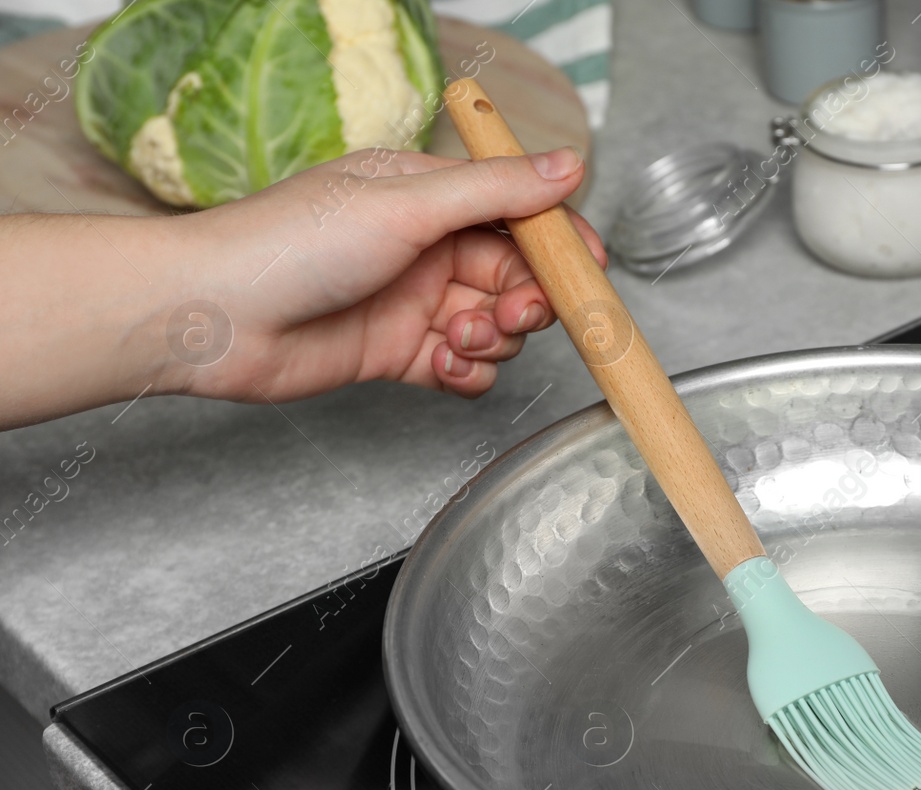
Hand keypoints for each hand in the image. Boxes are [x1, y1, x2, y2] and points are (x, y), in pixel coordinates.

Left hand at [169, 147, 604, 402]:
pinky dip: (469, 373)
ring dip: (495, 339)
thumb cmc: (290, 245)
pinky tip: (444, 366)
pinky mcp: (400, 355)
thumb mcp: (406, 205)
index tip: (587, 269)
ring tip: (459, 338)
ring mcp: (414, 303)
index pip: (517, 214)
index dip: (558, 243)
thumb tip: (567, 167)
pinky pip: (466, 369)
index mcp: (426, 196)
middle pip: (517, 276)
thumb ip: (494, 192)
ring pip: (497, 326)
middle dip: (528, 300)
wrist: (215, 318)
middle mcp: (426, 247)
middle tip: (515, 314)